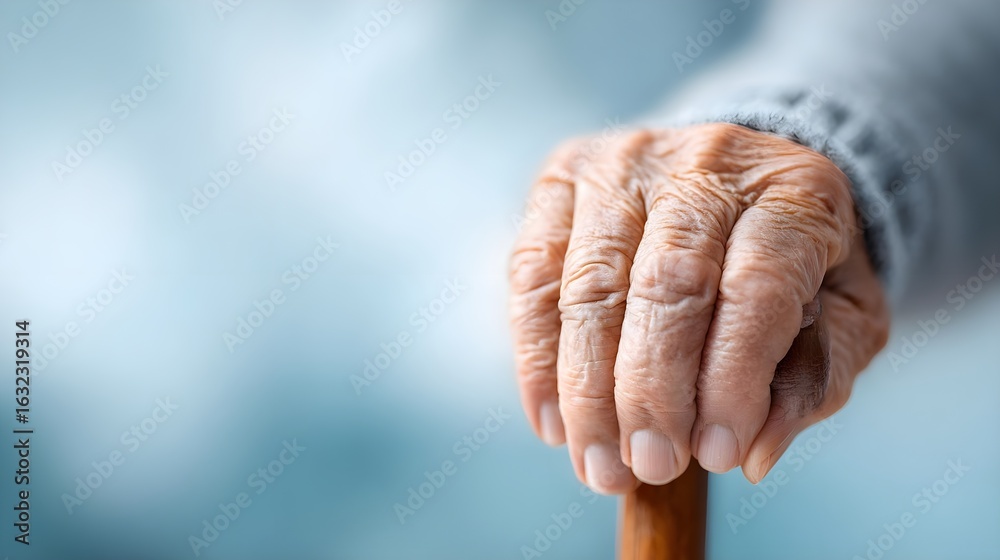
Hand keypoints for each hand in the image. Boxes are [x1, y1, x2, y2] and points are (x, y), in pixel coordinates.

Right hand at [509, 124, 888, 492]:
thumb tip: (754, 453)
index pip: (756, 288)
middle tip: (649, 467)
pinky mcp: (562, 177)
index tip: (716, 457)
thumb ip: (812, 381)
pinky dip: (538, 359)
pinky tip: (553, 422)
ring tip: (599, 464)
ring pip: (589, 286)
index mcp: (794, 190)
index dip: (730, 379)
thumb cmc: (793, 265)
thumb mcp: (839, 319)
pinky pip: (533, 275)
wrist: (735, 183)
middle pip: (665, 285)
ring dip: (587, 392)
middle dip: (651, 393)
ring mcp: (625, 163)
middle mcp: (705, 162)